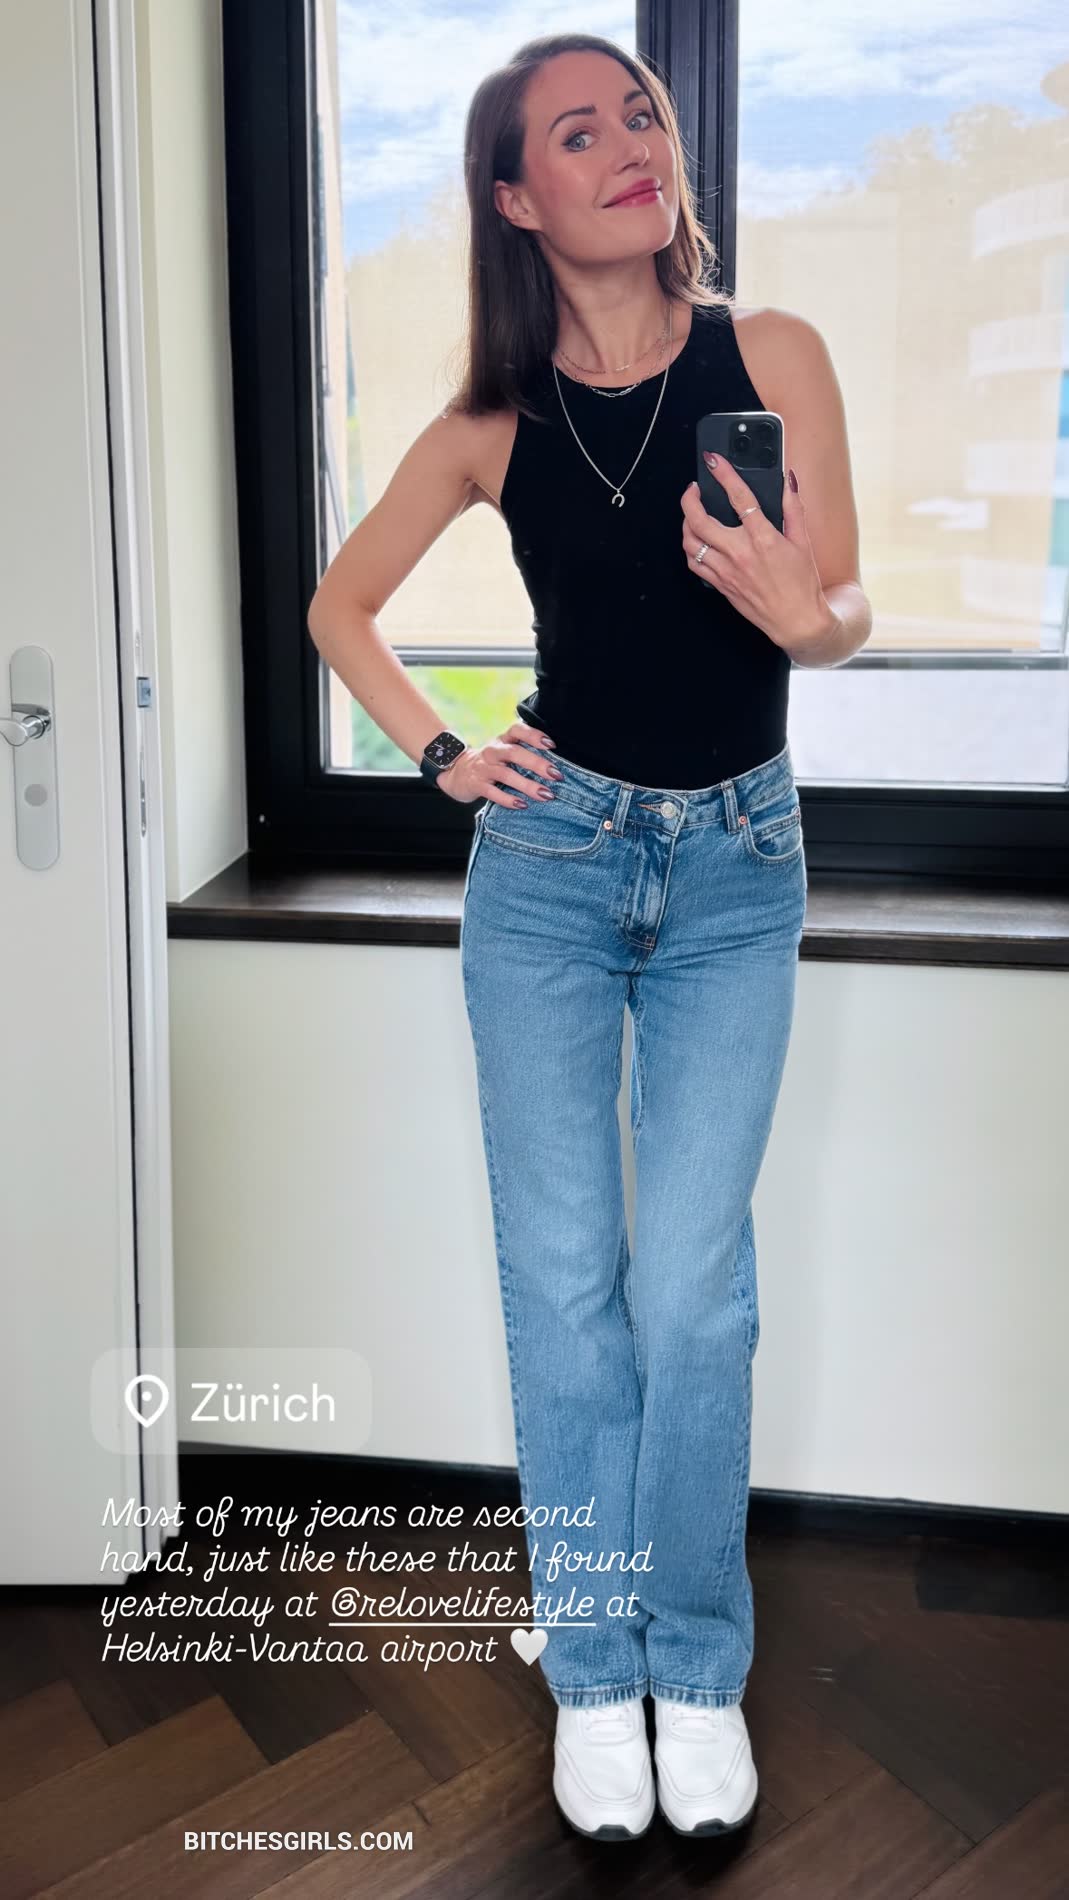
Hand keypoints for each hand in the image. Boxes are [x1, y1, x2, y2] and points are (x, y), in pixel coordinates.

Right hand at [437, 723, 560, 805]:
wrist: (456, 773)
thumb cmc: (491, 763)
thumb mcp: (503, 752)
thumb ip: (524, 752)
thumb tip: (555, 765)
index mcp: (502, 740)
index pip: (517, 730)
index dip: (533, 735)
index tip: (551, 745)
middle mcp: (493, 751)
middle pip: (514, 753)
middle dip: (537, 763)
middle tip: (556, 775)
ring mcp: (483, 768)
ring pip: (506, 774)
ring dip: (528, 785)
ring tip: (546, 795)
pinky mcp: (476, 784)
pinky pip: (492, 792)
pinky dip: (508, 799)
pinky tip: (522, 805)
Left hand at [680, 458, 837, 651]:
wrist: (796, 621)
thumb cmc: (801, 584)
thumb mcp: (803, 542)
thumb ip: (793, 507)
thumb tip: (788, 481)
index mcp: (763, 539)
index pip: (739, 497)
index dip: (723, 474)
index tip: (714, 461)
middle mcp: (740, 554)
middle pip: (700, 520)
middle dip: (690, 498)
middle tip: (693, 489)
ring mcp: (726, 571)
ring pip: (691, 543)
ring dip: (686, 524)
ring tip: (691, 514)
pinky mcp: (720, 585)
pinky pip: (694, 564)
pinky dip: (690, 549)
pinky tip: (696, 541)